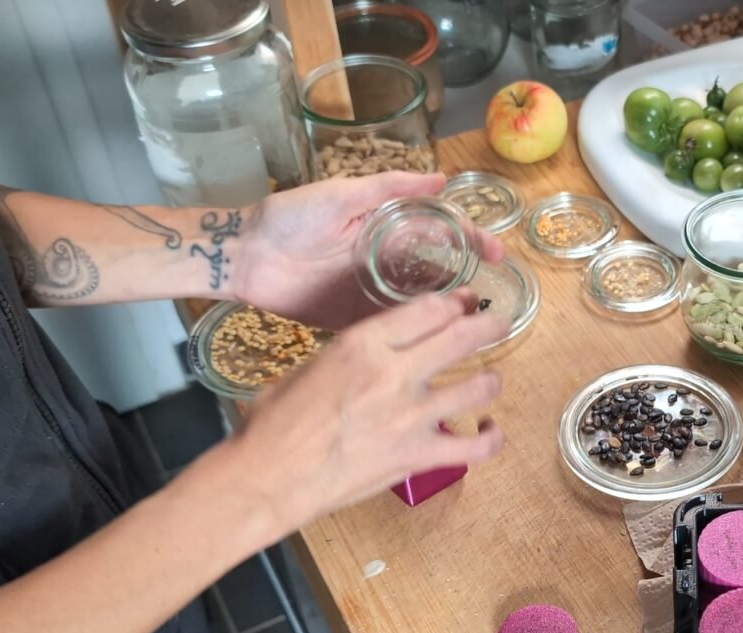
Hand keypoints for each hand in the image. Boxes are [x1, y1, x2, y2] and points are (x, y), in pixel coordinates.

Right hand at [226, 290, 506, 528]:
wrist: (269, 476)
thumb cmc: (275, 423)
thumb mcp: (311, 366)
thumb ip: (352, 354)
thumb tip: (374, 353)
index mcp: (362, 344)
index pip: (428, 310)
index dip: (454, 303)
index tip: (464, 303)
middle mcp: (394, 373)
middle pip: (462, 337)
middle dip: (489, 325)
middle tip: (497, 324)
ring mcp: (411, 416)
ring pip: (479, 387)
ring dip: (492, 380)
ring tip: (491, 379)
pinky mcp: (419, 456)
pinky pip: (476, 447)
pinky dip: (492, 438)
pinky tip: (491, 430)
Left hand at [235, 173, 505, 329]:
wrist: (245, 255)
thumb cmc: (291, 217)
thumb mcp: (342, 194)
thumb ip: (389, 187)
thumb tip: (441, 178)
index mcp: (389, 229)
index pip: (441, 235)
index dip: (471, 241)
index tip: (496, 254)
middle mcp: (387, 261)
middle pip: (438, 272)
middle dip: (467, 283)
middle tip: (490, 299)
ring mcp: (372, 292)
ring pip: (419, 304)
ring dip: (445, 313)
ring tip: (469, 324)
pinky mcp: (353, 319)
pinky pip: (389, 328)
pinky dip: (411, 336)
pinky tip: (432, 344)